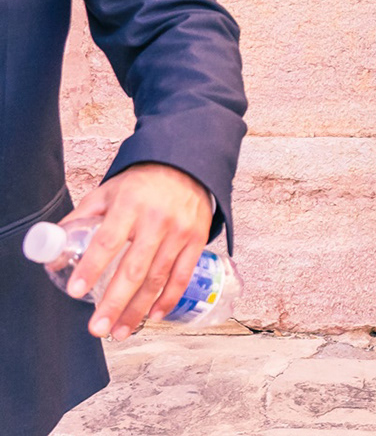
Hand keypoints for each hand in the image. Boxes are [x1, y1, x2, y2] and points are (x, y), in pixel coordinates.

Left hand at [61, 163, 214, 340]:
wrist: (187, 168)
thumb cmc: (140, 185)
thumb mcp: (107, 193)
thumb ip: (81, 219)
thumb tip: (53, 253)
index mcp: (130, 205)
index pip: (108, 240)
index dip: (91, 267)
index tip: (76, 290)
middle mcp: (158, 219)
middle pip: (134, 268)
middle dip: (114, 302)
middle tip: (97, 327)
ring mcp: (180, 231)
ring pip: (158, 278)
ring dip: (138, 309)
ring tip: (120, 331)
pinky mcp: (198, 239)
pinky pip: (182, 275)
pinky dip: (169, 298)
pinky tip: (154, 315)